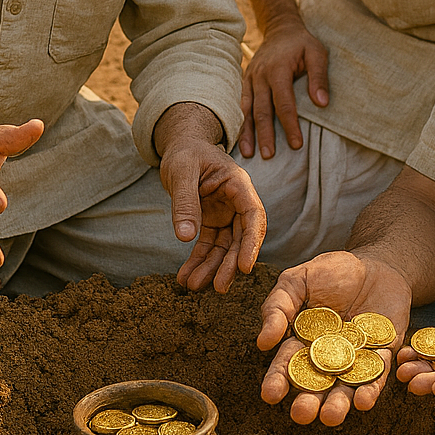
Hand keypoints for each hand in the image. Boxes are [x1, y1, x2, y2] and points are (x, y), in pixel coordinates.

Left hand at [158, 107, 265, 292]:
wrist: (180, 147)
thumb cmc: (185, 152)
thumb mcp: (182, 171)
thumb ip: (185, 202)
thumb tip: (185, 237)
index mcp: (239, 184)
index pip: (254, 215)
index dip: (252, 242)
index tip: (244, 267)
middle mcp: (237, 202)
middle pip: (240, 237)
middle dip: (229, 263)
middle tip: (219, 287)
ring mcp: (225, 214)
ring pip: (224, 246)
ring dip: (211, 267)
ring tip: (193, 285)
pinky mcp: (212, 222)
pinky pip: (208, 245)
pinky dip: (198, 261)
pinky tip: (186, 276)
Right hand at [238, 17, 328, 158]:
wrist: (280, 29)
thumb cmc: (302, 43)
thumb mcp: (317, 53)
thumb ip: (319, 77)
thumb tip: (322, 103)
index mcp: (278, 69)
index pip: (284, 102)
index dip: (290, 124)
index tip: (296, 144)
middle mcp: (260, 76)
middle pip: (262, 110)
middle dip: (265, 134)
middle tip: (269, 156)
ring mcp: (250, 78)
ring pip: (248, 109)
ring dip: (248, 132)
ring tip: (249, 153)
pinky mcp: (246, 81)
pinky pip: (241, 104)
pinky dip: (240, 122)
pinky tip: (241, 138)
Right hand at [257, 251, 412, 425]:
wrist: (377, 264)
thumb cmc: (333, 272)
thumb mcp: (299, 280)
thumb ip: (279, 306)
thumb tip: (263, 342)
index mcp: (303, 342)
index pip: (288, 364)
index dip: (278, 380)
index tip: (270, 395)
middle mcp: (328, 357)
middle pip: (316, 384)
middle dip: (308, 401)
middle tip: (301, 414)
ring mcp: (356, 359)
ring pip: (345, 387)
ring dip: (338, 404)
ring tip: (330, 417)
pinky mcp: (383, 354)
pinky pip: (377, 375)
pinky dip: (371, 389)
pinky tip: (363, 401)